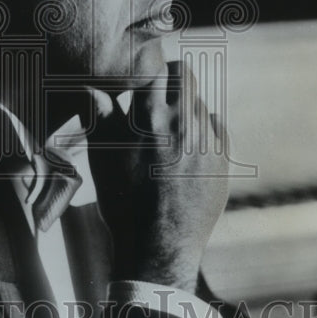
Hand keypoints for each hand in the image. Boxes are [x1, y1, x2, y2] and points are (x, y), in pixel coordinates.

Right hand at [83, 60, 229, 292]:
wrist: (158, 249)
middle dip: (170, 81)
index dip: (148, 69)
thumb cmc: (124, 202)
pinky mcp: (225, 162)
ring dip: (184, 107)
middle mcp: (187, 125)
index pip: (159, 68)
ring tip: (166, 130)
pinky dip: (202, 130)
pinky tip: (186, 149)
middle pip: (186, 77)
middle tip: (154, 97)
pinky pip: (217, 128)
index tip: (140, 76)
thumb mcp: (103, 159)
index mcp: (153, 119)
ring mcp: (210, 143)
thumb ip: (100, 116)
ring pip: (200, 103)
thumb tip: (91, 86)